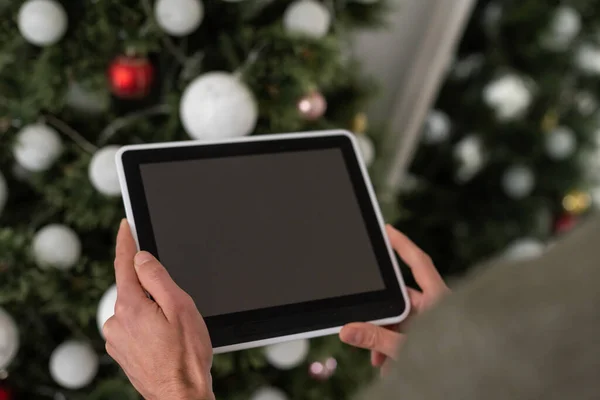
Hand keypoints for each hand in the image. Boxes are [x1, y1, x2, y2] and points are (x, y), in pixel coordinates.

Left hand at [103, 220, 214, 399]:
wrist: (181, 395)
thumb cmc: (186, 356)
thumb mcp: (180, 307)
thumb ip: (157, 278)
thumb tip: (141, 258)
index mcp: (131, 306)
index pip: (124, 264)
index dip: (126, 242)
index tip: (125, 226)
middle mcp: (117, 322)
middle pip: (133, 289)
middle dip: (153, 289)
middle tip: (177, 309)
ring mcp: (117, 339)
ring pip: (135, 309)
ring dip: (152, 311)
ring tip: (175, 332)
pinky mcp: (121, 352)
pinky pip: (134, 327)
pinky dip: (148, 327)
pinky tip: (166, 342)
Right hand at [339, 225, 448, 374]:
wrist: (476, 384)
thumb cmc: (455, 364)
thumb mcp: (407, 349)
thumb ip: (376, 339)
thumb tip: (348, 330)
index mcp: (438, 299)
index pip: (418, 262)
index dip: (402, 243)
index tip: (387, 229)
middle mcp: (437, 307)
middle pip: (401, 299)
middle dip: (381, 318)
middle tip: (364, 329)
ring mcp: (435, 322)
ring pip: (402, 321)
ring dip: (385, 338)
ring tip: (379, 360)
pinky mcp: (433, 338)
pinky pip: (407, 335)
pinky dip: (393, 347)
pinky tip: (387, 365)